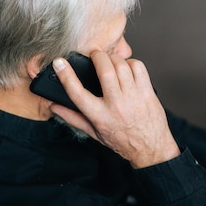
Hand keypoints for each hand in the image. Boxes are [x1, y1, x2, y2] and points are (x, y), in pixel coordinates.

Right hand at [49, 51, 179, 167]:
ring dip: (113, 58)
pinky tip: (127, 68)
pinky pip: (138, 68)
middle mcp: (116, 105)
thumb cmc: (122, 141)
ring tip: (110, 61)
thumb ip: (73, 118)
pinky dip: (131, 63)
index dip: (65, 75)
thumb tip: (54, 106)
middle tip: (95, 55)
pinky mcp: (147, 92)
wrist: (150, 149)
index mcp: (100, 116)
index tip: (59, 63)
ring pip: (121, 65)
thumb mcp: (94, 133)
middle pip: (104, 70)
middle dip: (97, 56)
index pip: (77, 93)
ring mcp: (134, 97)